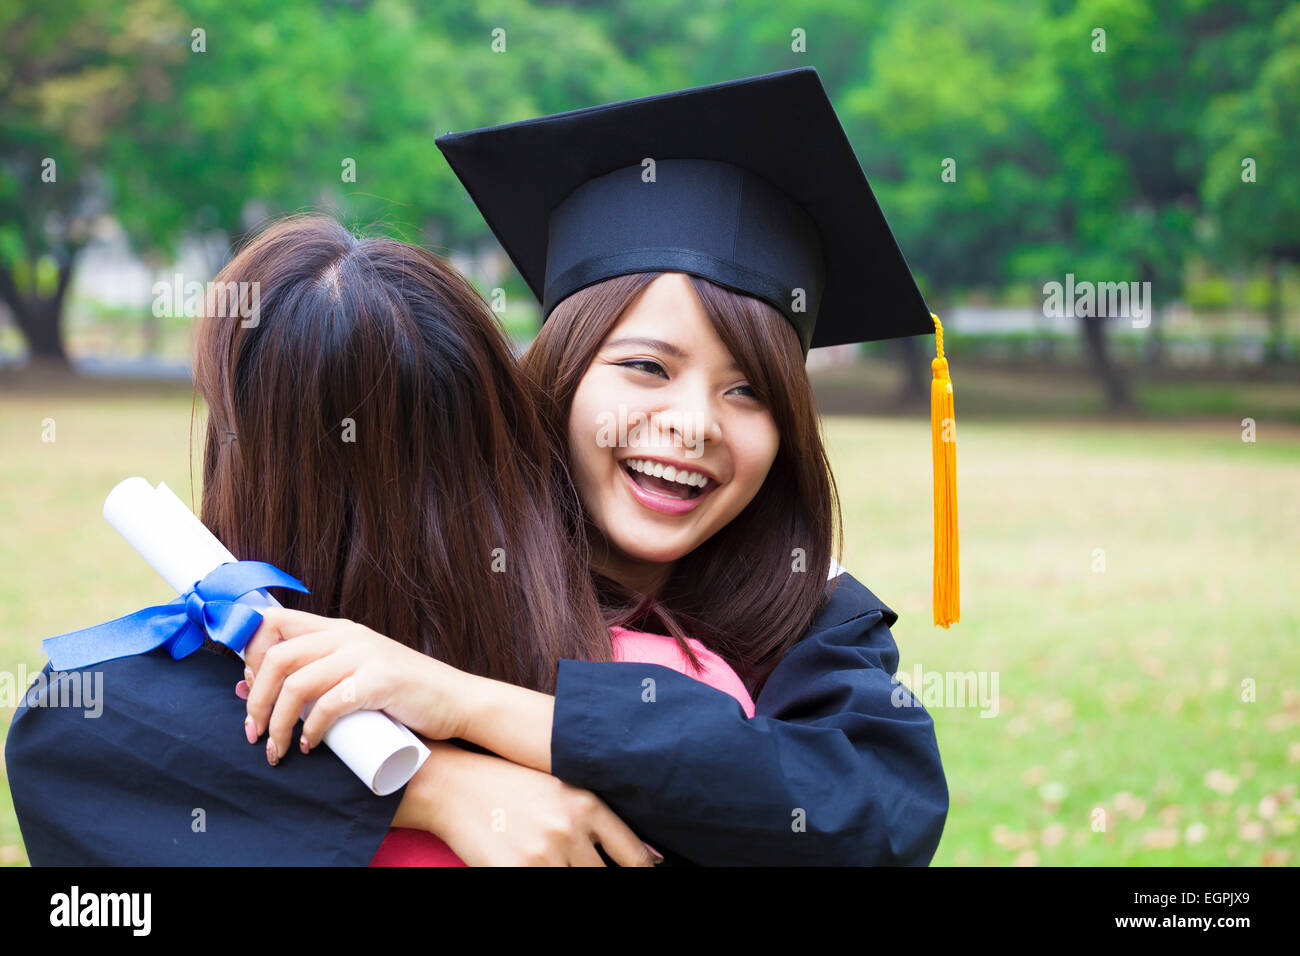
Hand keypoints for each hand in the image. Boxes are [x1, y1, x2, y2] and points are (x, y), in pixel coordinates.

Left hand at [242, 607, 469, 763]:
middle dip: (256, 700)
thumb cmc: (401, 694)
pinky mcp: (380, 681)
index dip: (249, 654)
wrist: (456, 700)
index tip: (247, 690)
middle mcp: (348, 635)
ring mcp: (365, 655)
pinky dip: (312, 729)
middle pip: (277, 657)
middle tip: (253, 733)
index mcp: (338, 629)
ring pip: (297, 683)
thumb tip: (245, 688)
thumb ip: (311, 676)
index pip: (273, 621)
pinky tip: (310, 745)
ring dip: (277, 722)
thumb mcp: (352, 674)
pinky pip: (330, 703)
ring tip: (276, 749)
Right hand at [399, 740, 661, 866]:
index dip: (642, 872)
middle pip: (604, 876)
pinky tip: (538, 868)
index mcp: (588, 804)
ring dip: (573, 876)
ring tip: (558, 864)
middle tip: (585, 867)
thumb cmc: (512, 786)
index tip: (643, 876)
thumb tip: (650, 860)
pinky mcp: (516, 870)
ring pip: (578, 882)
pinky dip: (549, 880)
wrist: (456, 784)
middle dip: (599, 875)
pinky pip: (546, 887)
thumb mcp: (562, 790)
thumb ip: (600, 821)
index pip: (635, 857)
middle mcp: (570, 828)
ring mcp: (543, 853)